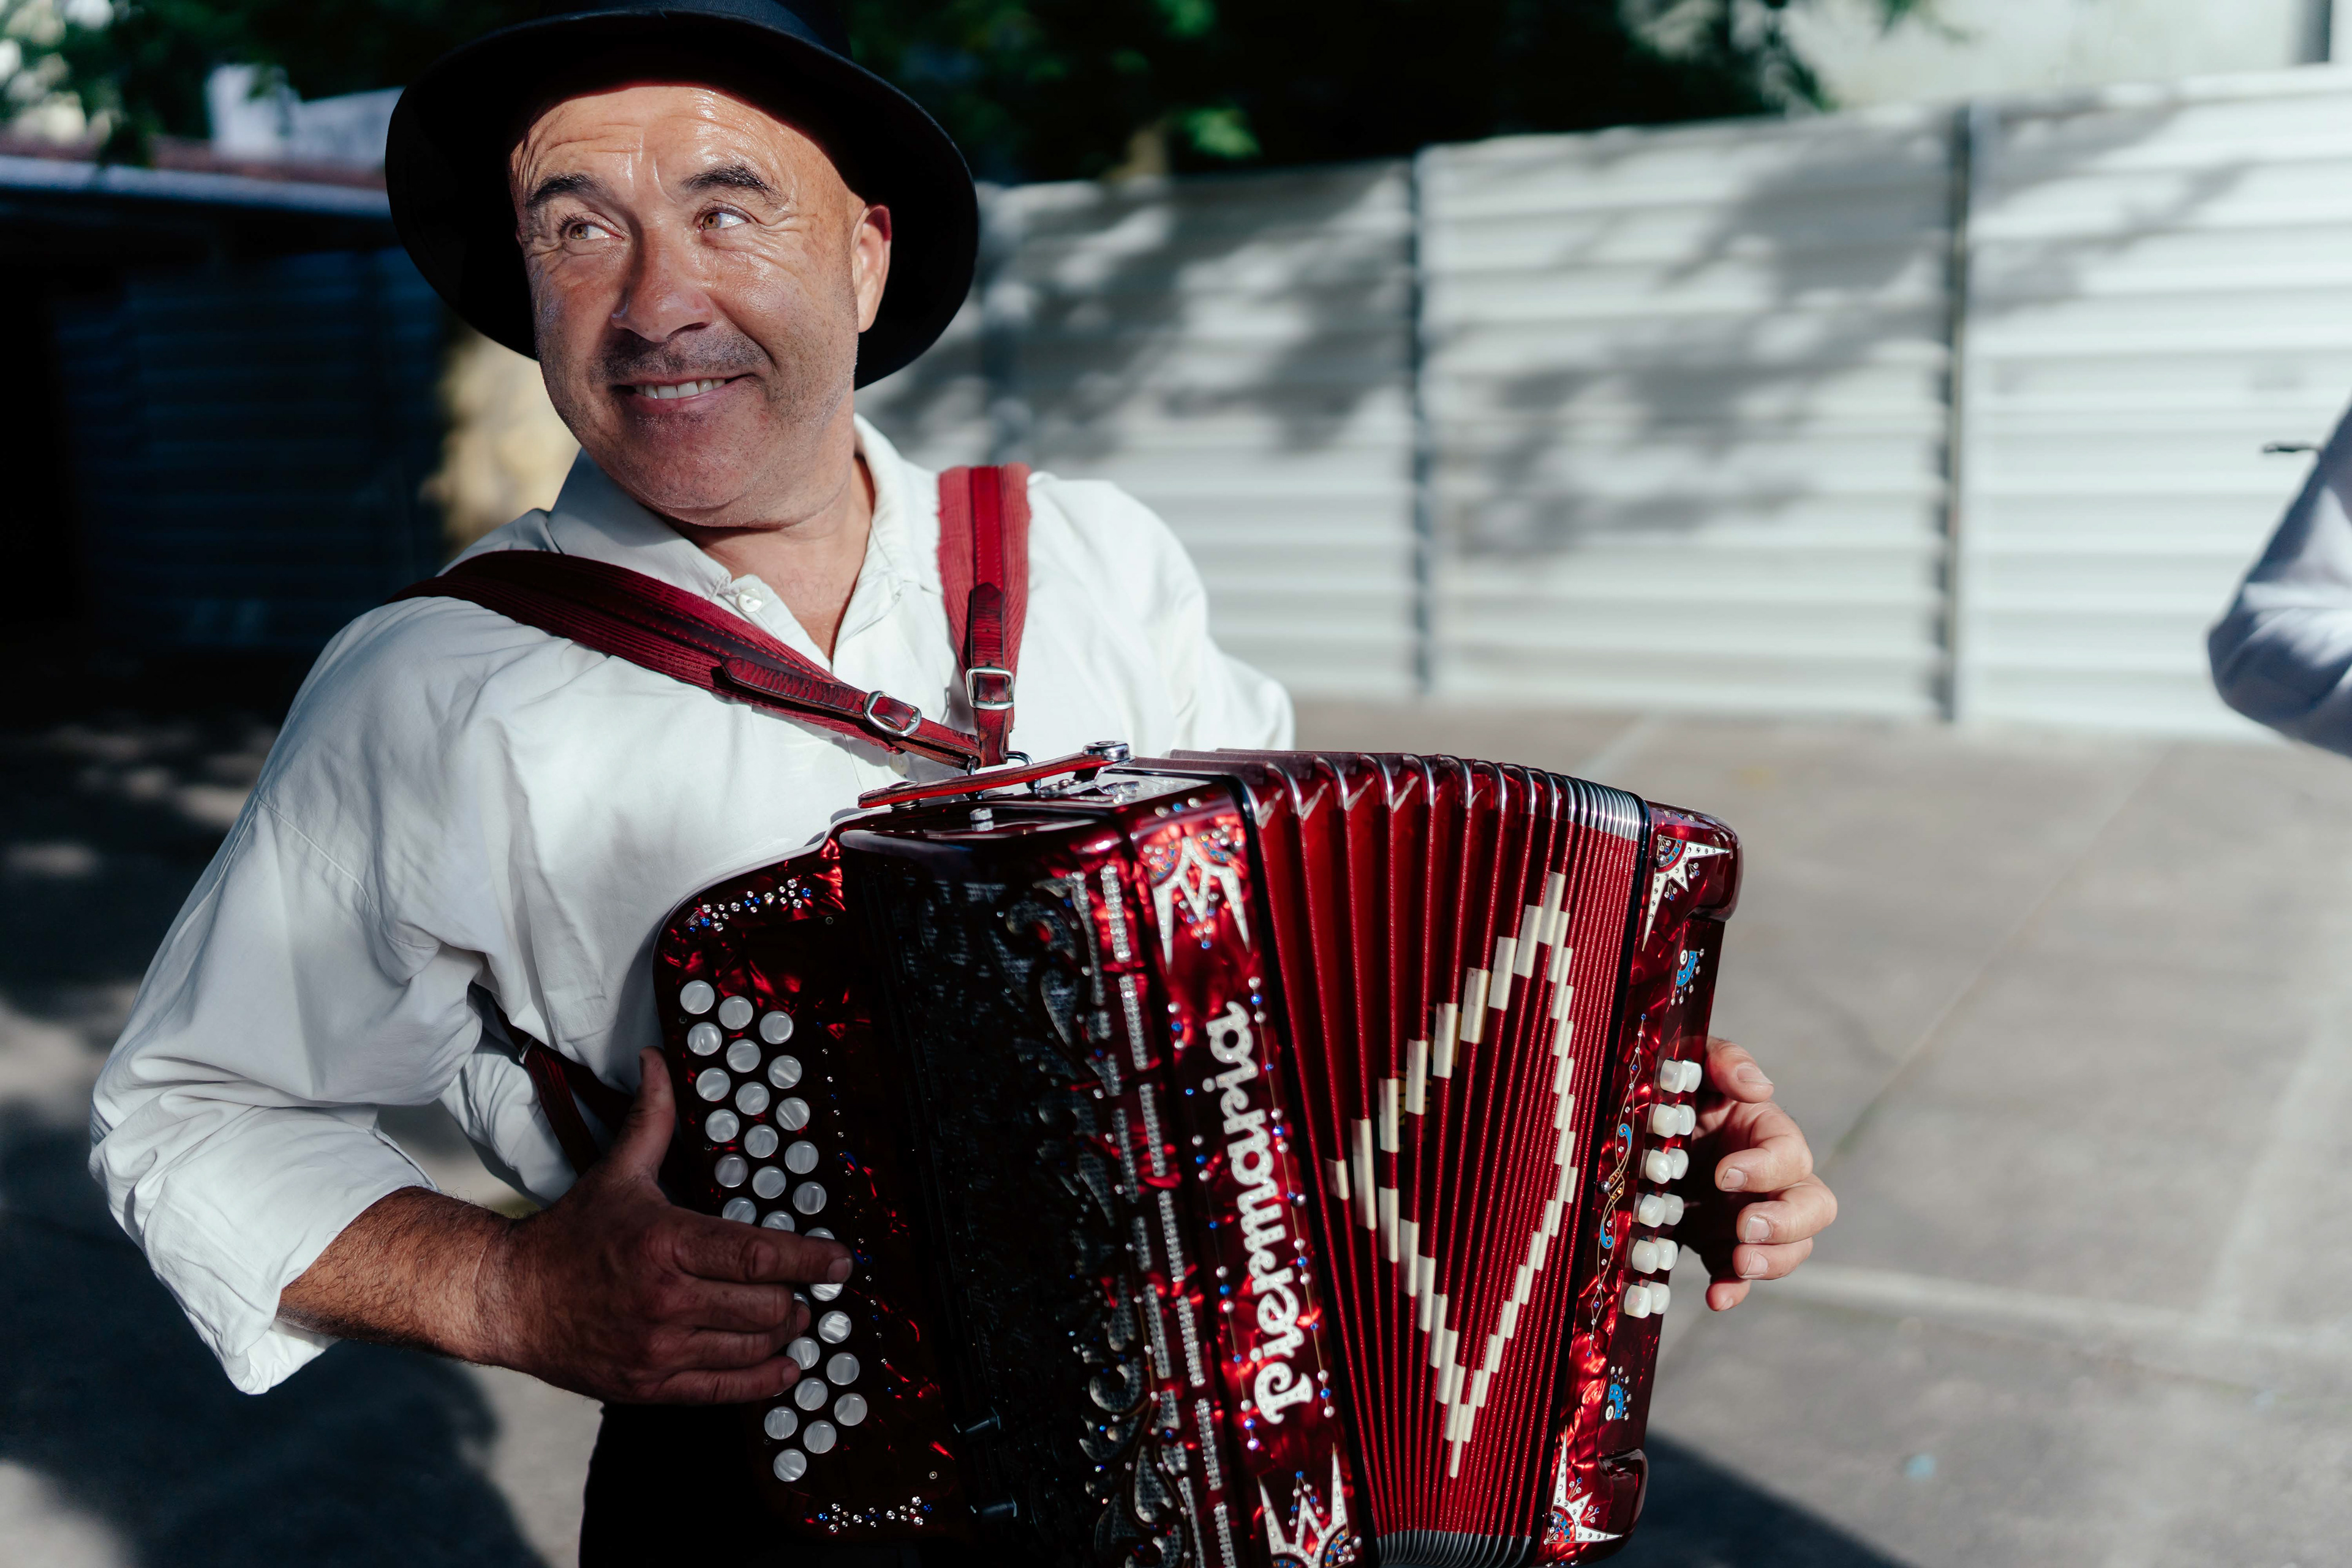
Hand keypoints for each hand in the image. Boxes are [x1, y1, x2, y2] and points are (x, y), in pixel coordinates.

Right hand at [476, 1047, 850, 1402]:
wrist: (509, 1300)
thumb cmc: (572, 1235)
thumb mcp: (617, 1172)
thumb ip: (653, 1120)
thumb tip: (658, 1061)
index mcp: (665, 1242)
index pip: (758, 1255)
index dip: (810, 1260)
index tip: (842, 1262)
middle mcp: (664, 1300)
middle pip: (766, 1306)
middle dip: (797, 1297)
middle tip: (809, 1287)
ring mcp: (657, 1348)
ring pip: (752, 1348)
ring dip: (784, 1334)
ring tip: (791, 1317)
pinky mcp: (648, 1385)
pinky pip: (723, 1391)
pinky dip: (763, 1380)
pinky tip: (784, 1367)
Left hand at [1679, 1035, 1836, 1310]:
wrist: (1638, 1129)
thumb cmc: (1673, 1086)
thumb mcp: (1690, 1062)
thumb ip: (1724, 1061)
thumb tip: (1760, 1086)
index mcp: (1765, 1131)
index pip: (1789, 1153)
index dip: (1765, 1167)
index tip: (1724, 1174)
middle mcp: (1770, 1178)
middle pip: (1813, 1206)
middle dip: (1787, 1222)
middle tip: (1747, 1227)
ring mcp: (1752, 1215)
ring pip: (1793, 1247)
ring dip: (1772, 1261)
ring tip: (1739, 1264)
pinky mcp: (1724, 1245)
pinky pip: (1743, 1275)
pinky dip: (1736, 1289)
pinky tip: (1716, 1298)